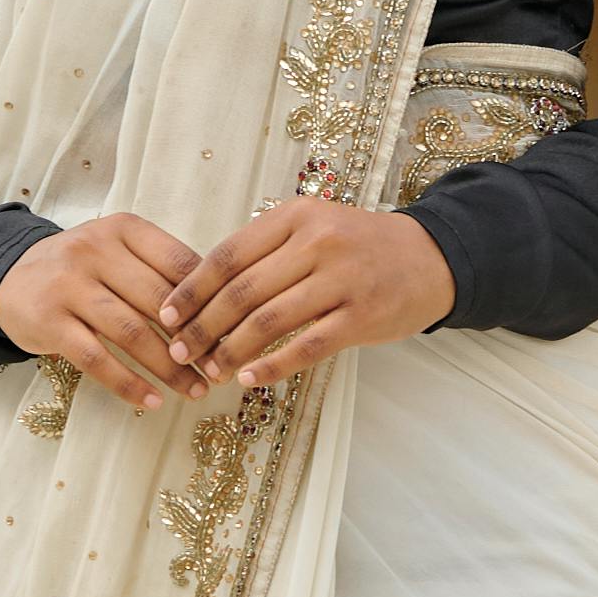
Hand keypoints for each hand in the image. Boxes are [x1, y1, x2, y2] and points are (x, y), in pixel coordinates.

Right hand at [0, 212, 207, 408]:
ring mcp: (68, 285)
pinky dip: (129, 384)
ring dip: (168, 368)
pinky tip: (152, 401)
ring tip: (194, 391)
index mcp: (123, 228)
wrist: (8, 278)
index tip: (234, 334)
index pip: (180, 263)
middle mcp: (94, 250)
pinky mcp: (49, 321)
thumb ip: (160, 273)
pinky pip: (97, 359)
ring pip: (132, 332)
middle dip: (196, 340)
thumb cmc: (82, 271)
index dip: (212, 301)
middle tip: (220, 370)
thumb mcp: (118, 253)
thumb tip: (222, 315)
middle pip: (160, 300)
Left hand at [161, 200, 453, 391]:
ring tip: (210, 372)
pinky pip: (306, 346)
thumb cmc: (360, 247)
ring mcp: (341, 280)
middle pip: (242, 292)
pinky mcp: (361, 317)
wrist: (432, 258)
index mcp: (296, 217)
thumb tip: (203, 288)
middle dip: (202, 327)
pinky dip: (273, 366)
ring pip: (269, 322)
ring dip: (231, 352)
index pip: (228, 256)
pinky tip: (250, 380)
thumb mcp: (314, 227)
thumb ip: (267, 249)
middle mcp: (316, 243)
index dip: (191, 290)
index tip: (165, 316)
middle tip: (179, 353)